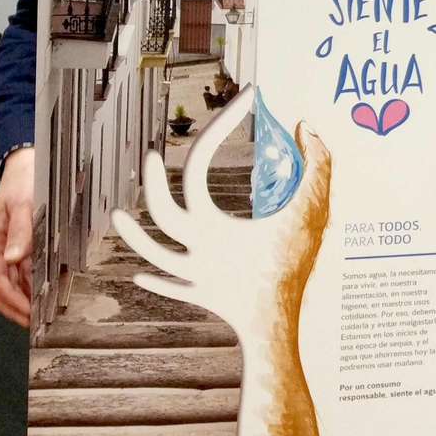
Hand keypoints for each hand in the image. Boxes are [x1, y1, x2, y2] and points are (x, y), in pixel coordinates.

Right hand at [0, 146, 33, 326]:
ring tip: (39, 313)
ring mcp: (11, 245)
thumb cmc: (24, 180)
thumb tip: (15, 257)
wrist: (30, 163)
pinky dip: (32, 283)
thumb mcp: (25, 204)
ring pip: (12, 279)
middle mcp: (1, 245)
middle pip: (0, 286)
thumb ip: (21, 231)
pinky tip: (43, 291)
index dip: (10, 300)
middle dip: (13, 307)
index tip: (25, 314)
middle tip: (31, 322)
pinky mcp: (23, 241)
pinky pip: (24, 269)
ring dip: (23, 298)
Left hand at [112, 86, 331, 435]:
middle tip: (152, 158)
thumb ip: (317, 168)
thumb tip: (309, 128)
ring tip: (118, 214)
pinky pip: (170, 286)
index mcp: (213, 223)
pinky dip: (156, 280)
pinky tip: (143, 274)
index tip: (240, 107)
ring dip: (135, 234)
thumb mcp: (311, 213)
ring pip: (153, 252)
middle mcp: (196, 247)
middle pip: (162, 210)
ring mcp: (195, 274)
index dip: (218, 130)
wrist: (274, 329)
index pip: (201, 166)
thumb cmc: (291, 270)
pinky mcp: (201, 296)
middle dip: (154, 183)